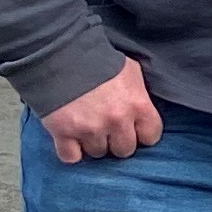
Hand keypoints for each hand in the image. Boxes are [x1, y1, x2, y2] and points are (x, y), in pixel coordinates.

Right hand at [40, 59, 163, 165]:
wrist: (60, 54)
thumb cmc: (98, 60)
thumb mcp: (130, 71)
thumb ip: (139, 94)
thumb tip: (143, 108)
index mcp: (138, 105)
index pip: (151, 136)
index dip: (141, 134)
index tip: (133, 129)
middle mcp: (117, 121)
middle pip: (124, 150)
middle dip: (116, 140)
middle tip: (107, 128)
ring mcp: (90, 129)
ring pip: (98, 153)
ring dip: (93, 143)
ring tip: (86, 128)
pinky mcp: (64, 133)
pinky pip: (71, 157)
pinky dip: (70, 151)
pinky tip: (70, 139)